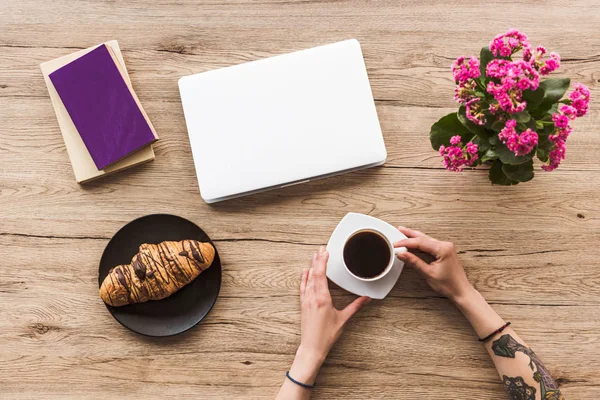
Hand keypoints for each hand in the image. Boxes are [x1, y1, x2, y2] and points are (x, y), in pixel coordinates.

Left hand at [295, 247, 370, 374]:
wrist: (312, 347)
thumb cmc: (327, 335)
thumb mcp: (343, 319)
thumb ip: (355, 307)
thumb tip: (366, 298)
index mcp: (322, 298)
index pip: (321, 274)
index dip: (323, 261)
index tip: (326, 251)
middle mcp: (312, 297)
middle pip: (314, 273)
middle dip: (317, 260)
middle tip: (321, 248)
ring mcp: (306, 300)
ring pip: (308, 279)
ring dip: (311, 266)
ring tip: (314, 255)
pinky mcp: (303, 305)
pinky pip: (303, 287)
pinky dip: (304, 278)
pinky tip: (305, 272)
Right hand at [394, 227, 472, 301]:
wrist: (461, 291)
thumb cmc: (449, 285)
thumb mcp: (428, 273)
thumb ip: (414, 262)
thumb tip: (402, 254)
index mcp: (443, 249)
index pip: (420, 242)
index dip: (406, 243)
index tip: (396, 245)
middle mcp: (445, 245)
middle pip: (423, 237)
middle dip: (410, 234)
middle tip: (399, 230)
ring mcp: (446, 247)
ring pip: (427, 239)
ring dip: (415, 237)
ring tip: (404, 234)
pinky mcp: (445, 251)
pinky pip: (430, 244)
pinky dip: (421, 243)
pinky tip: (414, 242)